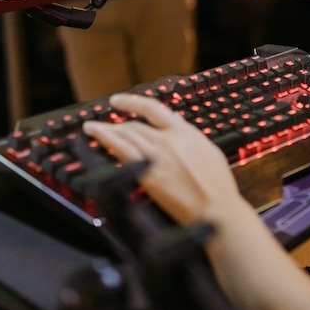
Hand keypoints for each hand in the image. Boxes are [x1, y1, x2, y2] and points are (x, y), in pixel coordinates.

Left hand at [82, 93, 243, 225]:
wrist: (217, 208)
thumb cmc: (218, 187)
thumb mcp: (209, 152)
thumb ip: (190, 140)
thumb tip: (179, 133)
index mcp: (186, 132)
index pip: (153, 108)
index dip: (132, 102)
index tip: (118, 101)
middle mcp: (169, 139)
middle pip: (135, 125)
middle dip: (115, 123)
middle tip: (102, 124)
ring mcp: (157, 155)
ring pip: (125, 135)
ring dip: (104, 129)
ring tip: (91, 127)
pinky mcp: (147, 174)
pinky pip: (122, 151)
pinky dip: (106, 140)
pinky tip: (96, 137)